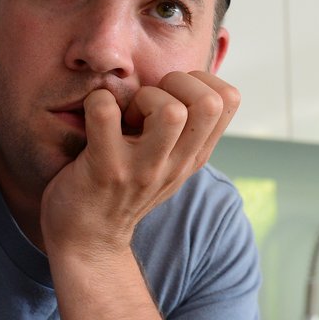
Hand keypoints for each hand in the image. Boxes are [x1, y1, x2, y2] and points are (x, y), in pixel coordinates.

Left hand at [39, 70, 239, 261]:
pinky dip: (97, 101)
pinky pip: (106, 113)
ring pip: (170, 112)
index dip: (200, 81)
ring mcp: (143, 169)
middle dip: (176, 83)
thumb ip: (184, 131)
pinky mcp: (107, 169)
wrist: (89, 239)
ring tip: (127, 113)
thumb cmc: (124, 188)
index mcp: (194, 156)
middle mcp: (177, 163)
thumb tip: (188, 80)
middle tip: (149, 100)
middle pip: (208, 103)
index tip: (173, 93)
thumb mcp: (169, 163)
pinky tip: (95, 113)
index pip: (230, 99)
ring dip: (144, 96)